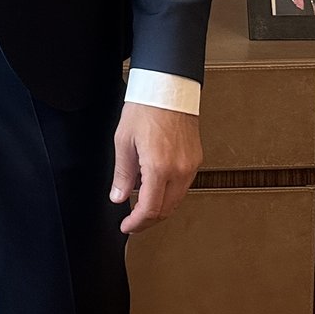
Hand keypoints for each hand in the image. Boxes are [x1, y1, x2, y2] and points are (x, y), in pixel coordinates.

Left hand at [110, 103, 201, 233]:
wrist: (168, 87)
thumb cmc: (146, 107)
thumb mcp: (123, 140)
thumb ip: (122, 174)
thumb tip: (118, 197)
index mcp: (159, 166)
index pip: (150, 209)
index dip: (137, 223)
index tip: (127, 226)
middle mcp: (179, 169)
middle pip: (166, 210)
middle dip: (148, 220)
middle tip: (132, 221)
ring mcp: (190, 165)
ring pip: (176, 200)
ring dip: (159, 207)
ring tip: (140, 202)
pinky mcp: (196, 159)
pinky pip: (183, 186)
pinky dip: (169, 193)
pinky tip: (155, 186)